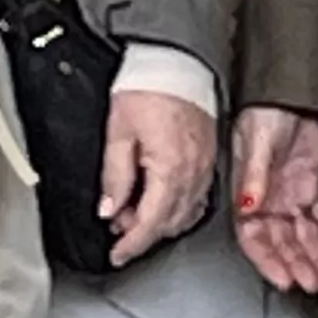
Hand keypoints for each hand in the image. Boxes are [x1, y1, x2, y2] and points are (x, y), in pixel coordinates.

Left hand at [99, 89, 218, 267]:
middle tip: (118, 229)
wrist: (174, 63)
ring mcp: (205, 165)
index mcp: (171, 169)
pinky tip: (162, 202)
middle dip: (143, 234)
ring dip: (161, 222)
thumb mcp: (117, 134)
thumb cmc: (146, 91)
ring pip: (187, 213)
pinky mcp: (209, 156)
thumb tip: (109, 210)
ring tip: (134, 213)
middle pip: (170, 222)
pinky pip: (198, 196)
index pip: (150, 222)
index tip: (117, 255)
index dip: (131, 244)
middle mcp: (194, 172)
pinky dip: (179, 208)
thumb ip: (115, 177)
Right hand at [230, 106, 317, 295]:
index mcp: (248, 194)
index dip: (268, 261)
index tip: (284, 281)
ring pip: (302, 235)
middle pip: (282, 242)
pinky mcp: (311, 184)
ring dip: (314, 258)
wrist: (291, 91)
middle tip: (314, 286)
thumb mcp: (256, 142)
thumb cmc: (264, 111)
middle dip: (297, 266)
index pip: (254, 238)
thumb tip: (248, 206)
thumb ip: (253, 176)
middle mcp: (269, 200)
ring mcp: (290, 194)